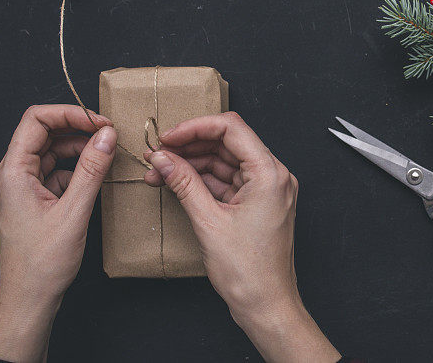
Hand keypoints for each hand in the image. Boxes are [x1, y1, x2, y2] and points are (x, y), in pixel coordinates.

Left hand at [0, 105, 116, 361]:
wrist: (27, 301)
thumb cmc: (42, 264)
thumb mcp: (74, 212)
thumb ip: (92, 169)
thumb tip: (106, 134)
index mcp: (12, 172)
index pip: (36, 120)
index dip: (69, 113)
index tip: (99, 121)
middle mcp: (11, 176)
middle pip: (43, 134)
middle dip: (78, 129)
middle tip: (110, 134)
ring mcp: (20, 189)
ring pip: (51, 154)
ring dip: (79, 150)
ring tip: (108, 154)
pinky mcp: (31, 202)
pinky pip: (54, 174)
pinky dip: (76, 171)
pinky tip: (96, 178)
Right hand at [143, 112, 339, 362]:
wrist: (267, 305)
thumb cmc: (249, 272)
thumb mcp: (208, 222)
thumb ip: (184, 184)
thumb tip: (163, 158)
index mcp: (270, 174)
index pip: (231, 129)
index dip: (195, 127)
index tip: (168, 137)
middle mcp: (274, 176)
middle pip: (228, 143)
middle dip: (190, 146)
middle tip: (158, 153)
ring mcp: (267, 190)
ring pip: (225, 162)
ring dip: (192, 164)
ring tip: (159, 170)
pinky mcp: (258, 203)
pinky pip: (228, 181)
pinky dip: (203, 181)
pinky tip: (176, 182)